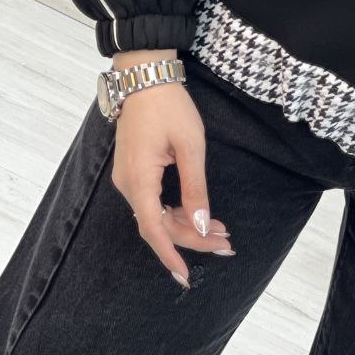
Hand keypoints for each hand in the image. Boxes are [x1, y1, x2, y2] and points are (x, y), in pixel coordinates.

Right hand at [110, 81, 233, 287]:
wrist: (145, 77)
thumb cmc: (170, 107)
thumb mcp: (191, 146)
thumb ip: (196, 188)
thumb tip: (202, 223)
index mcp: (139, 179)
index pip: (154, 229)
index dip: (171, 255)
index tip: (187, 277)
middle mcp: (128, 184)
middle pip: (159, 225)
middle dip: (192, 239)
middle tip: (226, 244)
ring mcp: (129, 178)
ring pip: (157, 215)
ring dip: (187, 226)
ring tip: (221, 231)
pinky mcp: (135, 172)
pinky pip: (154, 202)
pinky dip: (177, 211)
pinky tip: (200, 215)